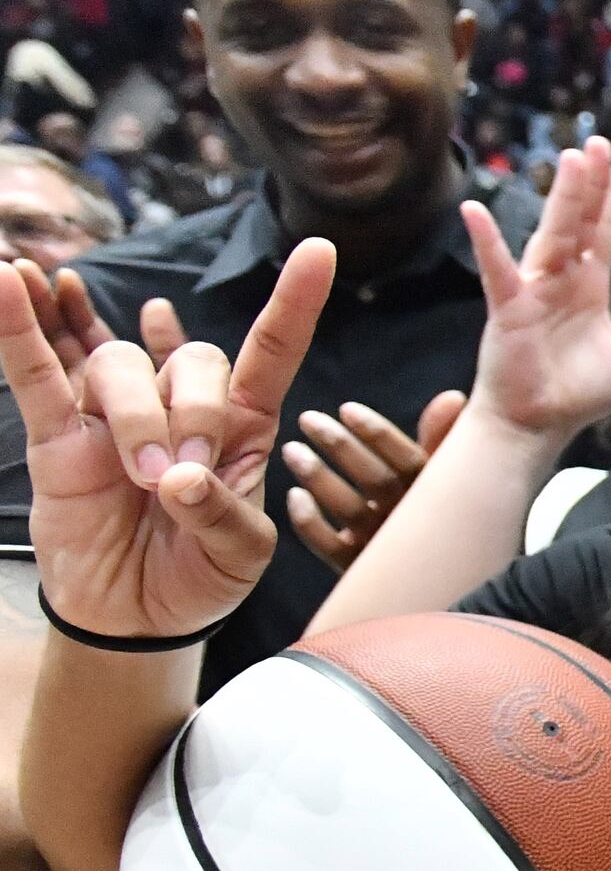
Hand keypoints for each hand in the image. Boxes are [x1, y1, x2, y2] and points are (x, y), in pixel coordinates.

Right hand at [0, 236, 329, 640]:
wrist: (138, 619)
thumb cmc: (201, 577)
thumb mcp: (240, 556)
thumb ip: (221, 515)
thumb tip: (178, 477)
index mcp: (243, 427)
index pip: (271, 350)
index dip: (293, 302)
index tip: (320, 251)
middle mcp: (179, 407)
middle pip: (189, 360)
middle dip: (192, 412)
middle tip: (180, 478)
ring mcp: (115, 415)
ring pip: (117, 367)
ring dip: (134, 413)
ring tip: (141, 475)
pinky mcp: (58, 437)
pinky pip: (35, 371)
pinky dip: (21, 327)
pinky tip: (13, 280)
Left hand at [284, 392, 465, 571]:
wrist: (436, 581)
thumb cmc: (443, 515)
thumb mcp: (450, 476)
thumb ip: (444, 438)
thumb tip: (453, 397)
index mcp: (440, 494)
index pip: (409, 461)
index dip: (378, 434)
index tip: (347, 409)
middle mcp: (413, 521)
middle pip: (376, 481)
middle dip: (341, 447)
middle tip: (308, 419)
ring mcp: (384, 548)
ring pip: (350, 511)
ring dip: (318, 477)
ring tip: (291, 450)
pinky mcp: (358, 570)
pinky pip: (330, 548)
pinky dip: (310, 523)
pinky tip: (294, 497)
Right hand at [471, 148, 610, 444]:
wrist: (536, 425)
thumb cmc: (578, 395)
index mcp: (587, 289)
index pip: (601, 233)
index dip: (607, 198)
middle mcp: (558, 281)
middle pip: (577, 222)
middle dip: (587, 183)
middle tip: (595, 142)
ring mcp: (531, 291)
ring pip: (550, 236)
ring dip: (559, 198)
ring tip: (567, 159)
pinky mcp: (508, 309)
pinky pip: (497, 271)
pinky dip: (487, 243)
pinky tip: (474, 212)